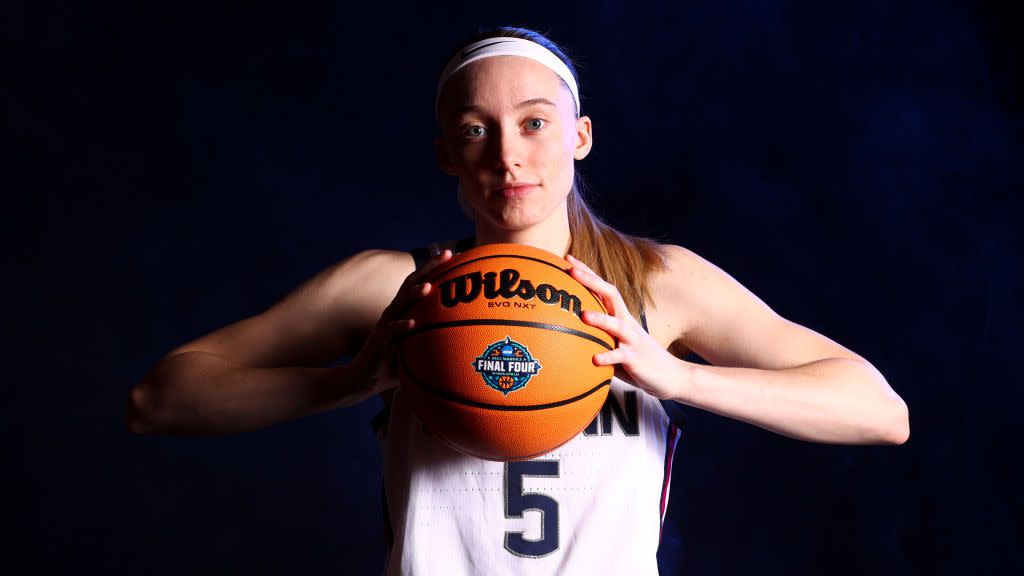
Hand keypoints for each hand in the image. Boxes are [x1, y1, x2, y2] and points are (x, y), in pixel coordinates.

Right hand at [350, 249, 453, 393]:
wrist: (365, 378)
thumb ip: (434, 333)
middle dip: (429, 268)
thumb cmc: (395, 360)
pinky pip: (390, 332)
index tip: (455, 254)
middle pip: (411, 284)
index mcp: (405, 308)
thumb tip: (466, 331)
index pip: (421, 281)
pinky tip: (411, 324)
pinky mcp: (379, 341)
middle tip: (446, 255)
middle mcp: (395, 311)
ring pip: (400, 304)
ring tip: (428, 287)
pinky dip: (400, 326)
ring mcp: (386, 324)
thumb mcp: (418, 343)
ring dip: (413, 294)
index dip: (436, 267)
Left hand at [566, 254, 686, 400]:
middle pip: (611, 295)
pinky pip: (621, 356)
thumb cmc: (638, 358)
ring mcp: (633, 340)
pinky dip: (608, 357)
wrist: (671, 375)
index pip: (603, 289)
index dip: (587, 273)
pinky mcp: (636, 359)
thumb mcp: (617, 341)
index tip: (568, 258)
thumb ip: (598, 334)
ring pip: (616, 325)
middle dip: (591, 282)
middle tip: (571, 271)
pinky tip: (595, 359)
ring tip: (583, 315)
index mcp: (621, 316)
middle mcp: (627, 323)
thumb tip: (568, 330)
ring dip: (600, 319)